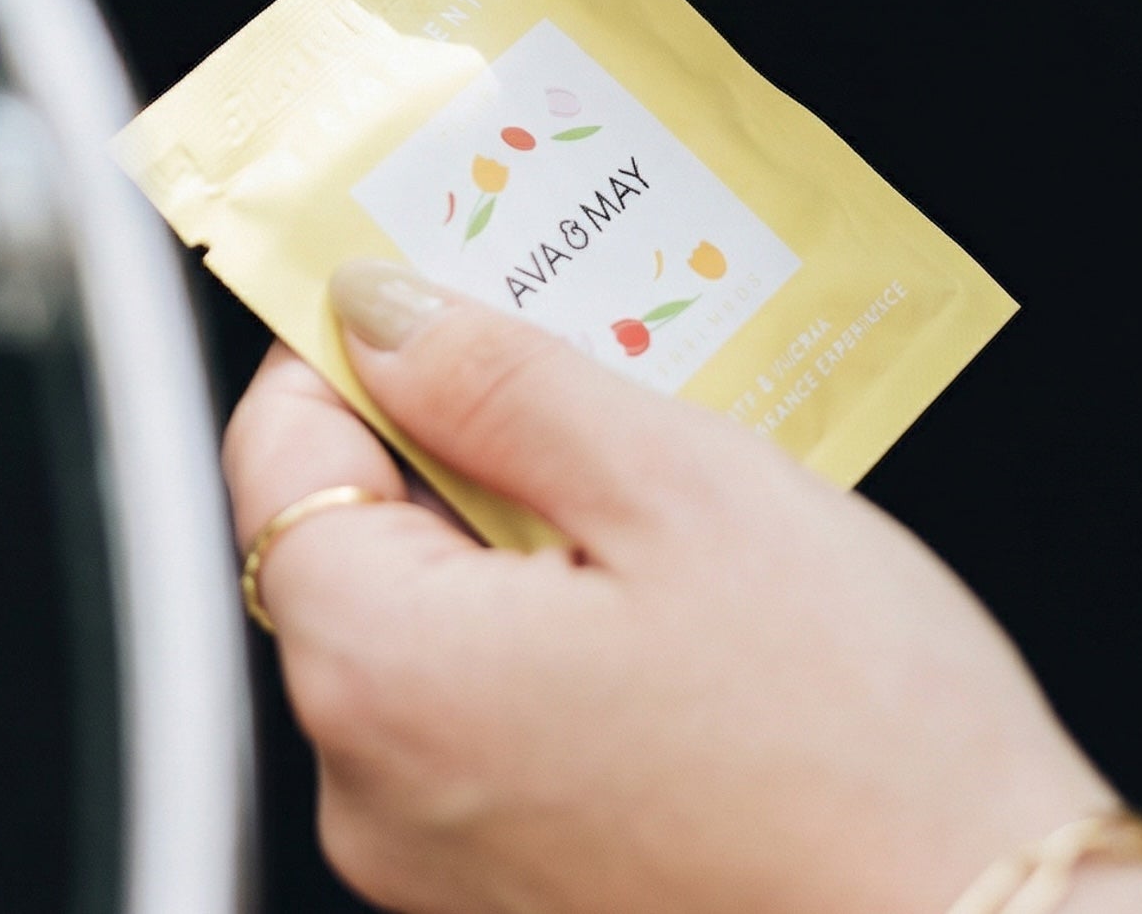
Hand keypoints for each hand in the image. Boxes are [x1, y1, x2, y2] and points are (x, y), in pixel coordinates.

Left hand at [222, 262, 1141, 913]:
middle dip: (443, 439)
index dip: (342, 349)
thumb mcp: (679, 491)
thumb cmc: (864, 754)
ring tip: (639, 498)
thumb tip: (380, 310)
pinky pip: (477, 718)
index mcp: (386, 676)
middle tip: (569, 377)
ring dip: (502, 538)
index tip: (422, 290)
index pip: (277, 452)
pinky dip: (536, 640)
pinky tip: (653, 608)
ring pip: (421, 626)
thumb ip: (497, 383)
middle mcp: (376, 789)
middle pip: (348, 541)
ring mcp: (433, 864)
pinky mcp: (503, 898)